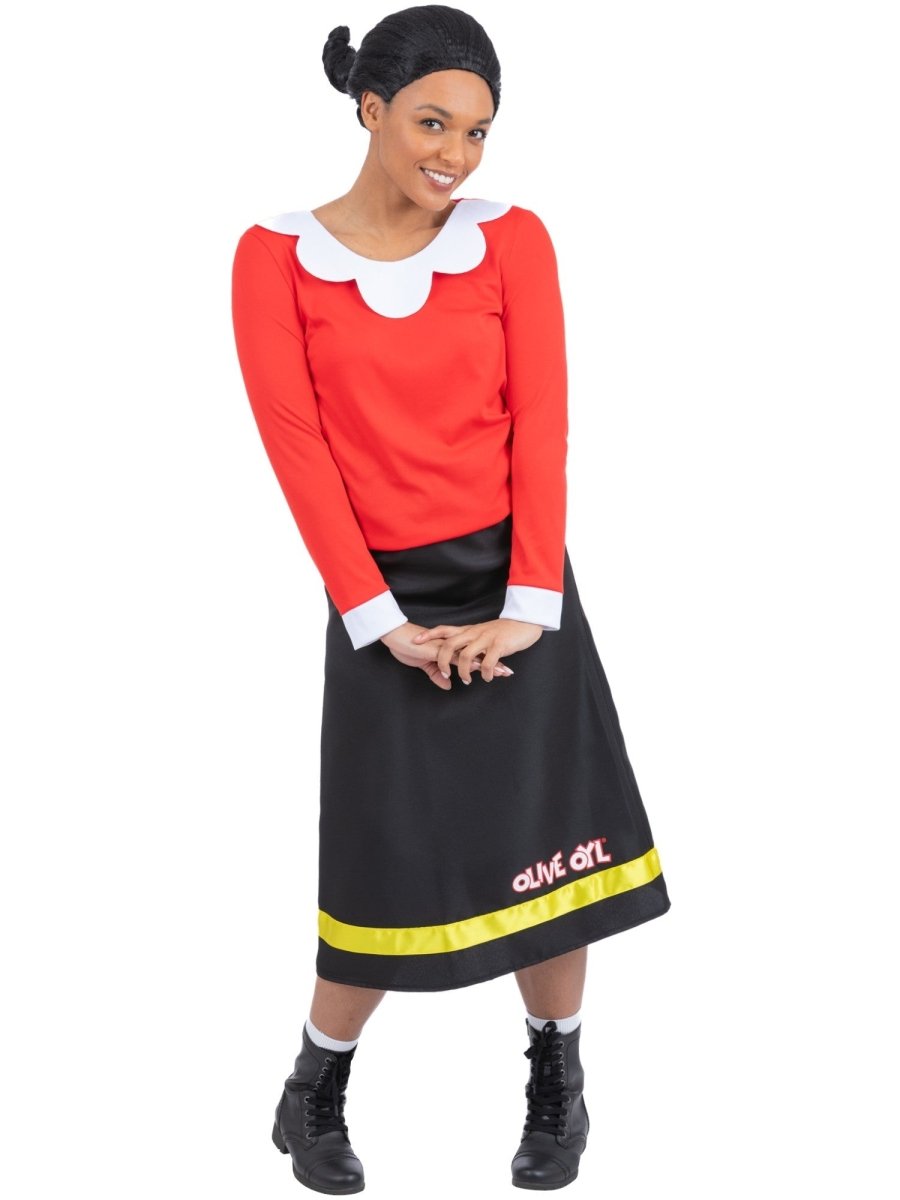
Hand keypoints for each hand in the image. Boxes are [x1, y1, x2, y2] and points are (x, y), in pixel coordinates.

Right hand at [379, 621, 519, 689]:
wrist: (393, 634)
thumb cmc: (406, 646)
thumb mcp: (424, 664)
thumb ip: (436, 674)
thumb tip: (448, 684)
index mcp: (449, 647)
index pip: (472, 654)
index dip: (486, 659)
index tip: (501, 666)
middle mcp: (451, 645)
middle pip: (478, 654)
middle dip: (494, 662)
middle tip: (510, 671)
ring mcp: (446, 647)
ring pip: (472, 656)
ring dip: (488, 664)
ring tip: (503, 672)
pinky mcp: (438, 650)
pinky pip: (457, 658)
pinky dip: (469, 664)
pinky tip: (481, 669)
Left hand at [410, 618, 542, 683]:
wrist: (525, 622)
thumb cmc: (503, 631)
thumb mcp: (482, 634)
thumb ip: (469, 643)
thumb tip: (457, 656)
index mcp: (468, 630)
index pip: (444, 630)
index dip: (429, 635)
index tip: (415, 640)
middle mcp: (474, 633)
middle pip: (450, 644)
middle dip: (443, 660)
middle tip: (443, 673)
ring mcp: (486, 639)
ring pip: (466, 655)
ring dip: (464, 671)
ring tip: (466, 681)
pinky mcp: (499, 645)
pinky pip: (487, 662)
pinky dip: (485, 673)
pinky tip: (486, 678)